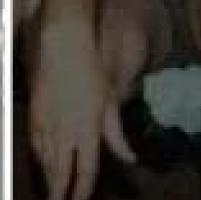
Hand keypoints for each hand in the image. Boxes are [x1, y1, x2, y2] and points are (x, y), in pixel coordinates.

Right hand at [30, 25, 135, 199]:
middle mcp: (65, 134)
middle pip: (61, 174)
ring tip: (56, 190)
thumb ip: (116, 135)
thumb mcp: (109, 103)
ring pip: (46, 163)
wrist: (63, 52)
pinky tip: (45, 164)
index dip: (83, 190)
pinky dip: (42, 160)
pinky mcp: (33, 120)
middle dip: (61, 192)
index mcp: (87, 131)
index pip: (86, 171)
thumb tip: (130, 157)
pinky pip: (36, 148)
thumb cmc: (91, 74)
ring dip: (51, 178)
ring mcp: (46, 127)